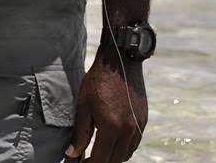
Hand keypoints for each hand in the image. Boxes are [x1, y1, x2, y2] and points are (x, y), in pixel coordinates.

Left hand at [66, 46, 146, 161]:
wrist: (120, 62)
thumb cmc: (97, 81)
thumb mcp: (83, 105)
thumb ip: (80, 132)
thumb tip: (72, 154)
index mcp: (111, 127)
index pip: (101, 158)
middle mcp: (128, 131)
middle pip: (115, 160)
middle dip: (101, 162)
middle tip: (87, 159)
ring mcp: (138, 127)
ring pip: (126, 154)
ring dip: (113, 157)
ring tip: (98, 152)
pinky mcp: (143, 121)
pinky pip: (134, 143)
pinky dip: (124, 148)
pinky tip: (113, 142)